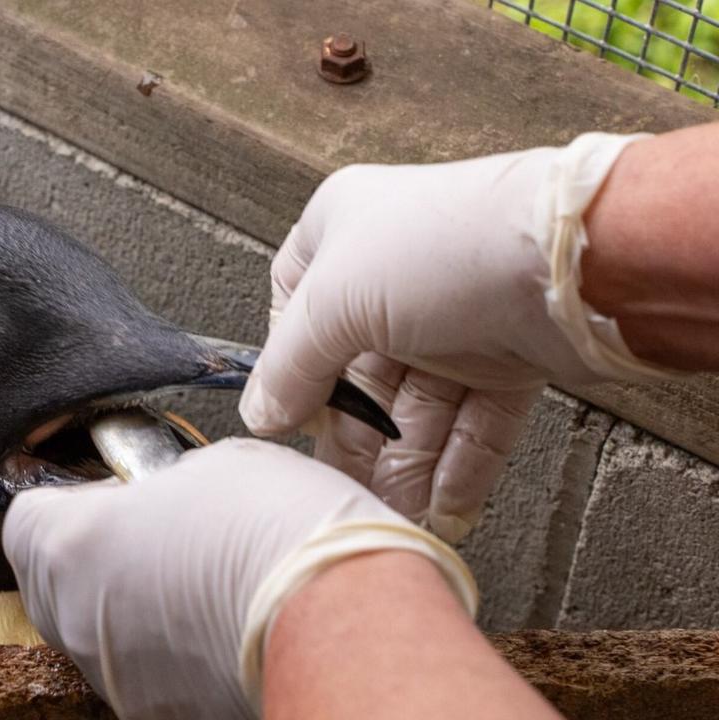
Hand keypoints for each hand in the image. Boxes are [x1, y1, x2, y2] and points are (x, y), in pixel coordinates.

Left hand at [3, 438, 474, 719]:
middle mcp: (78, 619)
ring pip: (93, 633)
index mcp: (72, 545)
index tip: (99, 489)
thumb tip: (164, 495)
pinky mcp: (158, 714)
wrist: (342, 625)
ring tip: (192, 578)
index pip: (22, 517)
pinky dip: (163, 650)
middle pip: (49, 581)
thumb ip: (164, 483)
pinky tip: (213, 625)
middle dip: (87, 552)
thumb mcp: (215, 465)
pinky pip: (139, 672)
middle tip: (149, 528)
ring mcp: (115, 677)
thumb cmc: (280, 534)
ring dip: (125, 603)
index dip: (61, 497)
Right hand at [238, 134, 676, 541]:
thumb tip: (260, 416)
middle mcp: (398, 272)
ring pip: (417, 404)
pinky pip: (473, 420)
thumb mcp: (333, 303)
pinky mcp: (510, 354)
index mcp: (344, 232)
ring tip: (397, 513)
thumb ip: (288, 369)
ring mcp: (456, 315)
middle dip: (357, 436)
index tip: (292, 414)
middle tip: (345, 488)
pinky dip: (458, 466)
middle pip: (359, 372)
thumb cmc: (444, 251)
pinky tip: (443, 508)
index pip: (296, 308)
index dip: (291, 366)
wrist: (574, 261)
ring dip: (406, 464)